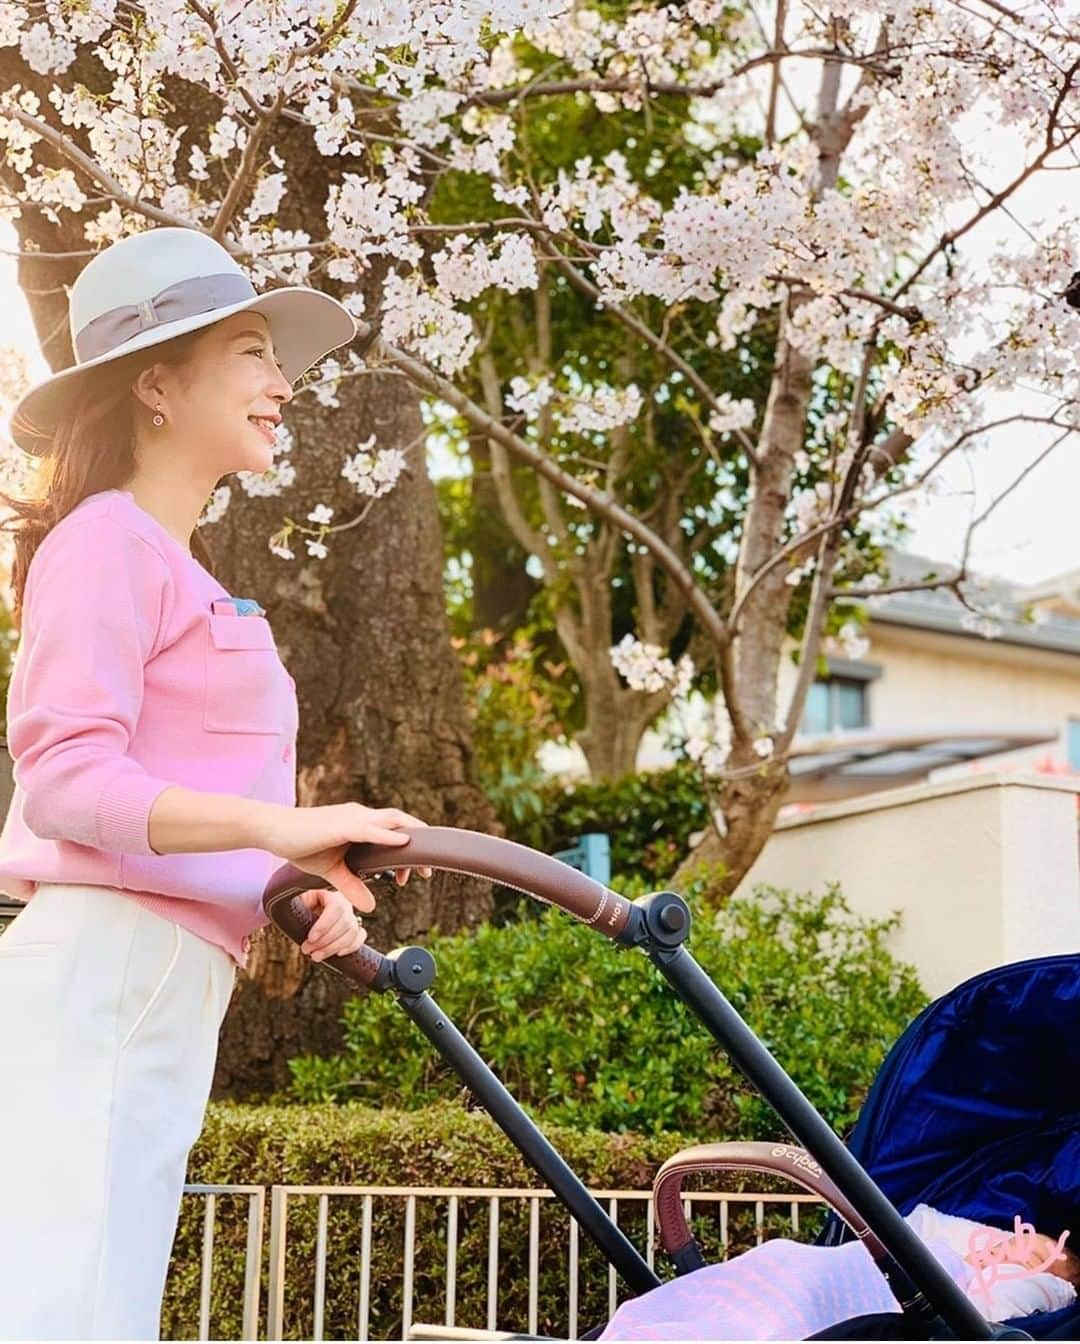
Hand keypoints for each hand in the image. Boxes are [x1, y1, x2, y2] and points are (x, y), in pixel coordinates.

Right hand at [260, 801, 432, 913]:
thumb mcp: (331, 872)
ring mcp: (352, 817)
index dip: (408, 851)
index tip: (411, 876)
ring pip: (392, 822)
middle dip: (419, 844)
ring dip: (411, 839)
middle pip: (401, 823)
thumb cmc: (300, 845)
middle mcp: (361, 816)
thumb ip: (351, 887)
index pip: (395, 830)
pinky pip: (370, 828)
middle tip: (426, 874)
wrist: (273, 830)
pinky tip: (403, 842)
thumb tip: (371, 906)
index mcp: (361, 823)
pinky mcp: (340, 825)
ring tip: (422, 864)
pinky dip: (389, 835)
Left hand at [298, 887, 367, 960]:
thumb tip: (280, 917)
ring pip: (352, 932)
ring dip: (334, 947)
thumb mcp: (293, 901)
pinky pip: (360, 935)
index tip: (311, 938)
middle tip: (307, 949)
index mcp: (330, 890)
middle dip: (326, 941)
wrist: (299, 907)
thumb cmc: (296, 903)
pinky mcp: (352, 925)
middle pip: (345, 922)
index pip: (336, 907)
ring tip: (316, 955)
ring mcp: (349, 913)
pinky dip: (351, 946)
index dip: (325, 925)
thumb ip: (293, 907)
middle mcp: (343, 900)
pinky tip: (337, 953)